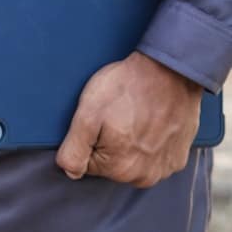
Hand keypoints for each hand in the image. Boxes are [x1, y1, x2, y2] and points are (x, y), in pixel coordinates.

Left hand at [56, 51, 202, 187]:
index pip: (87, 162)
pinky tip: (150, 121)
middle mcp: (144, 177)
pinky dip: (150, 140)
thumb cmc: (125, 89)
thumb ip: (74, 151)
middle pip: (111, 164)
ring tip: (134, 116)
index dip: (87, 138)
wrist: (169, 70)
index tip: (99, 120)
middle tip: (116, 115)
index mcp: (119, 169)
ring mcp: (165, 168)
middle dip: (108, 141)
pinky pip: (154, 155)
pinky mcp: (178, 157)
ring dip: (130, 142)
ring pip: (132, 160)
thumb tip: (70, 172)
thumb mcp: (87, 116)